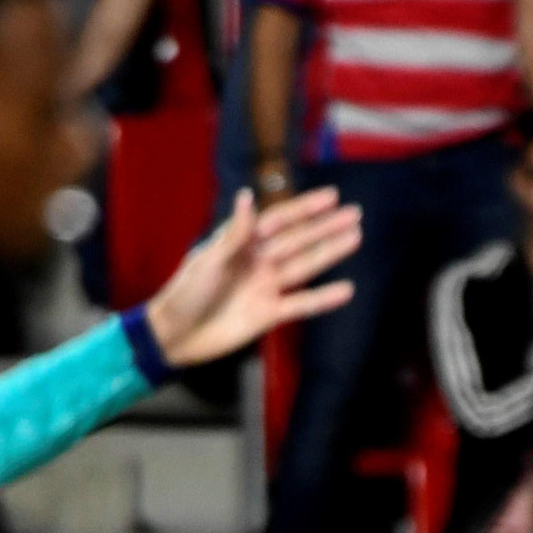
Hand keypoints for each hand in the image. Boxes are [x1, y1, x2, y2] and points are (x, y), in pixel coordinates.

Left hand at [142, 189, 363, 367]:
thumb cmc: (186, 292)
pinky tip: (347, 290)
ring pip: (306, 267)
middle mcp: (259, 261)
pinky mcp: (270, 315)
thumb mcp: (208, 259)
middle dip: (326, 227)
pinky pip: (302, 305)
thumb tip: (247, 197)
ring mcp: (267, 287)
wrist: (176, 335)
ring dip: (330, 253)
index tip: (331, 197)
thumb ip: (234, 233)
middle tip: (356, 215)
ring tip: (356, 239)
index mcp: (242, 243)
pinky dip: (324, 299)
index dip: (305, 208)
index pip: (280, 220)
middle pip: (299, 240)